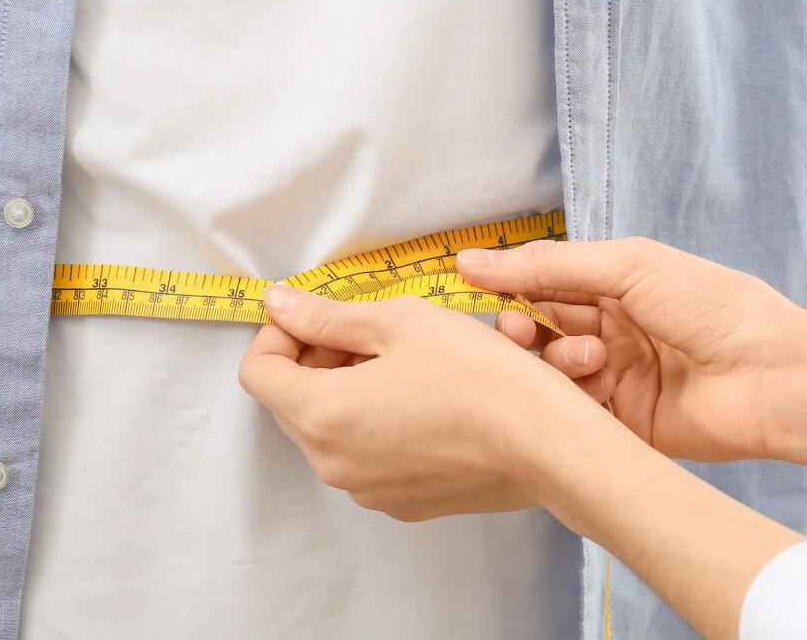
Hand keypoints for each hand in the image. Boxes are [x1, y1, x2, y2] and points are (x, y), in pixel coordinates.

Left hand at [239, 285, 615, 521]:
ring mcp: (368, 490)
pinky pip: (368, 457)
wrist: (548, 444)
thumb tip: (278, 304)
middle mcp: (333, 464)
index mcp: (321, 414)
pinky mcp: (403, 503)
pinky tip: (426, 400)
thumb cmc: (481, 378)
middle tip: (368, 330)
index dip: (280, 333)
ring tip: (405, 362)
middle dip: (316, 360)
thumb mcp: (400, 322)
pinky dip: (379, 424)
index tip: (315, 314)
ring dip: (349, 391)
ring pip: (331, 430)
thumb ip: (328, 314)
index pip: (258, 371)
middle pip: (291, 404)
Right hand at [459, 238, 806, 462]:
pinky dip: (573, 402)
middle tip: (515, 332)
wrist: (770, 376)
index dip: (510, 285)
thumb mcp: (629, 267)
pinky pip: (576, 415)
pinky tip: (595, 390)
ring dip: (558, 363)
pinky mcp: (624, 427)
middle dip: (523, 329)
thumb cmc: (714, 307)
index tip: (468, 283)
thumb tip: (473, 260)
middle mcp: (616, 333)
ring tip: (590, 361)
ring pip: (554, 373)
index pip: (546, 284)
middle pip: (543, 330)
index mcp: (621, 288)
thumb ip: (550, 265)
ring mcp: (619, 381)